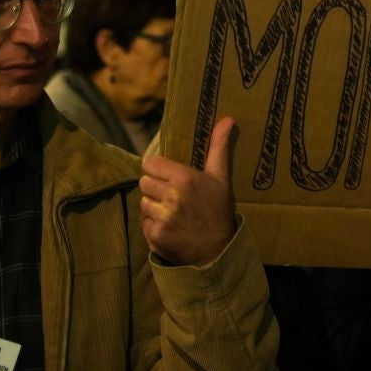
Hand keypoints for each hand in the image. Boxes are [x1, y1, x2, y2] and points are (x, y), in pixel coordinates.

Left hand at [140, 117, 238, 266]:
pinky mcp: (154, 235)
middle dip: (155, 189)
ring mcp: (162, 217)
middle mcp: (171, 196)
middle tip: (173, 197)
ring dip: (153, 208)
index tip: (168, 177)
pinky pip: (144, 223)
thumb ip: (218, 148)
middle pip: (144, 182)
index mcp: (184, 178)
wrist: (218, 251)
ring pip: (143, 203)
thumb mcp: (221, 178)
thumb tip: (228, 119)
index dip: (158, 170)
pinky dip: (153, 226)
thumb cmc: (218, 211)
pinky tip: (170, 228)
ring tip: (173, 214)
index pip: (150, 164)